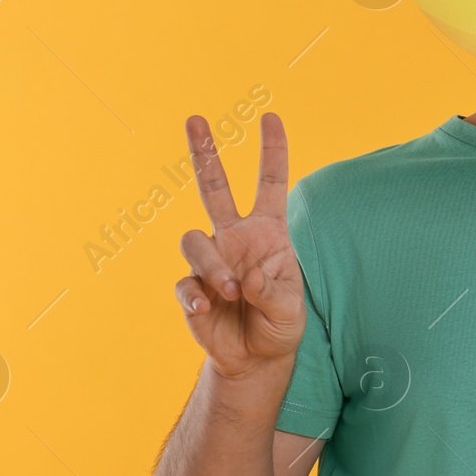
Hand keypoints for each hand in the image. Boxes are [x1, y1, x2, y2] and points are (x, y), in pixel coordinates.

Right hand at [174, 113, 306, 378]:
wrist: (255, 359)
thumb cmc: (279, 324)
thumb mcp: (290, 308)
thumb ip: (272, 291)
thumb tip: (244, 278)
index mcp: (267, 232)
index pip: (270, 183)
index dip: (272, 151)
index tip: (270, 117)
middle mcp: (235, 237)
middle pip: (213, 186)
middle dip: (204, 152)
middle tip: (195, 119)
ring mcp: (211, 260)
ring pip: (195, 239)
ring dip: (212, 264)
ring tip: (230, 292)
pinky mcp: (192, 288)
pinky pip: (186, 282)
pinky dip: (195, 294)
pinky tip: (206, 307)